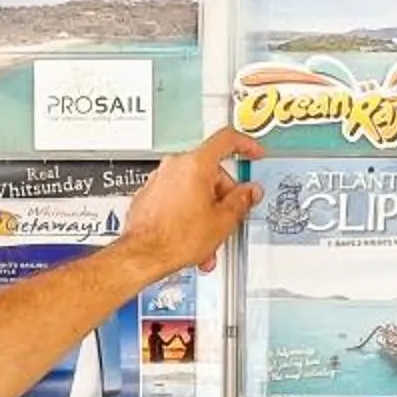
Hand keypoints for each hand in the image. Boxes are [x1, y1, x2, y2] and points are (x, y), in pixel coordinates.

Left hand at [116, 127, 263, 278]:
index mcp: (195, 165)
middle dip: (222, 198)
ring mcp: (159, 179)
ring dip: (205, 212)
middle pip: (210, 172)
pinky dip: (187, 214)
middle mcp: (174, 166)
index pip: (227, 140)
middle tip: (229, 217)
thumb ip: (241, 201)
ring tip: (208, 239)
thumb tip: (249, 192)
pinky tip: (191, 236)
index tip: (253, 153)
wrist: (142, 255)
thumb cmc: (174, 239)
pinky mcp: (149, 195)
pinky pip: (176, 198)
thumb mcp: (222, 221)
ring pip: (193, 189)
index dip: (246, 145)